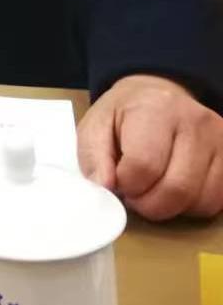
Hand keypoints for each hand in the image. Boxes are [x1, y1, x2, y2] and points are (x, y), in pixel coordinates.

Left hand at [77, 74, 222, 219]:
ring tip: (153, 188)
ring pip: (200, 200)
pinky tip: (174, 189)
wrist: (158, 97)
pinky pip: (216, 202)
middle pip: (176, 188)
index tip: (118, 182)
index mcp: (155, 109)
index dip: (126, 185)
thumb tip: (105, 190)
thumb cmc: (124, 116)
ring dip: (171, 207)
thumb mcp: (95, 127)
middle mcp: (194, 122)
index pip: (144, 165)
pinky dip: (192, 206)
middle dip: (148, 204)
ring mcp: (219, 140)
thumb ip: (94, 158)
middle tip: (134, 195)